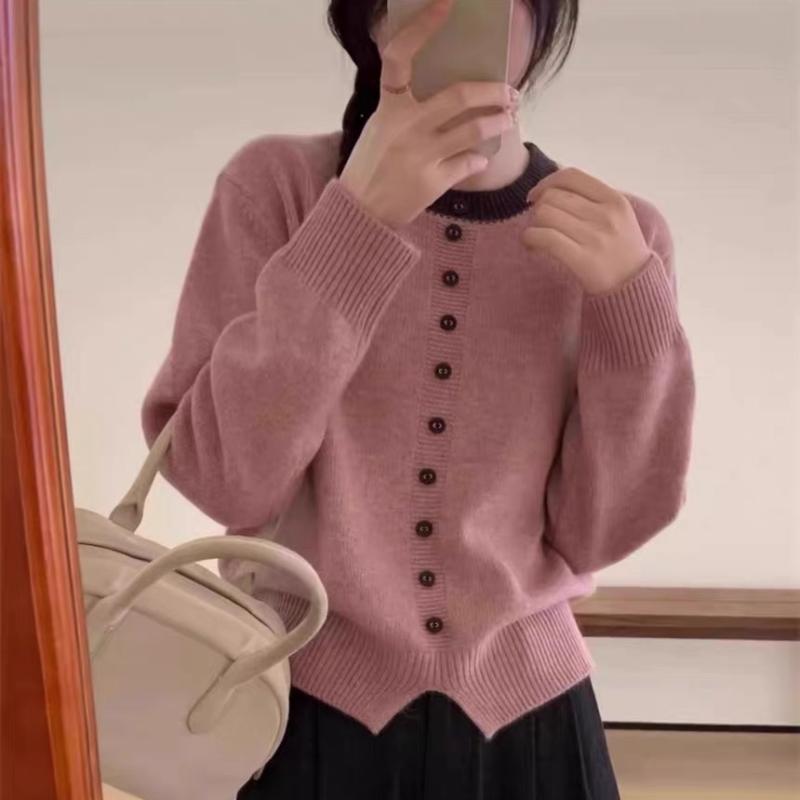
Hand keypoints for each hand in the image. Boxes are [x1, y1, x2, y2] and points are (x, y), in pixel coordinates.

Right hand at [339, 0, 519, 229]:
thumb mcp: (380, 127)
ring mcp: (420, 156)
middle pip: (459, 96)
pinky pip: (469, 163)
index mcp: (387, 107)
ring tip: (509, 118)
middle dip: (493, 91)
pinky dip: (479, 159)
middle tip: (510, 91)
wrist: (360, 211)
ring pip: (474, 130)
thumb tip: (449, 89)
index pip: (400, 57)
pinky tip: (481, 157)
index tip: (445, 4)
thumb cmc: (372, 164)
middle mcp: (405, 128)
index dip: (422, 27)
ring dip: (499, 122)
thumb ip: (405, 106)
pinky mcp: (432, 183)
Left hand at [521, 166, 651, 294]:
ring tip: (536, 237)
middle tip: (540, 223)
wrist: (633, 286)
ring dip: (533, 224)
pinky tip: (532, 246)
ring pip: (545, 215)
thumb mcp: (618, 216)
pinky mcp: (582, 259)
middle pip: (553, 196)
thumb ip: (591, 199)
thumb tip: (550, 186)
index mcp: (614, 200)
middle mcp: (605, 215)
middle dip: (538, 208)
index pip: (571, 176)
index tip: (537, 196)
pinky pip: (544, 238)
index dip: (547, 182)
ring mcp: (594, 237)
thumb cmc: (620, 249)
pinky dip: (530, 238)